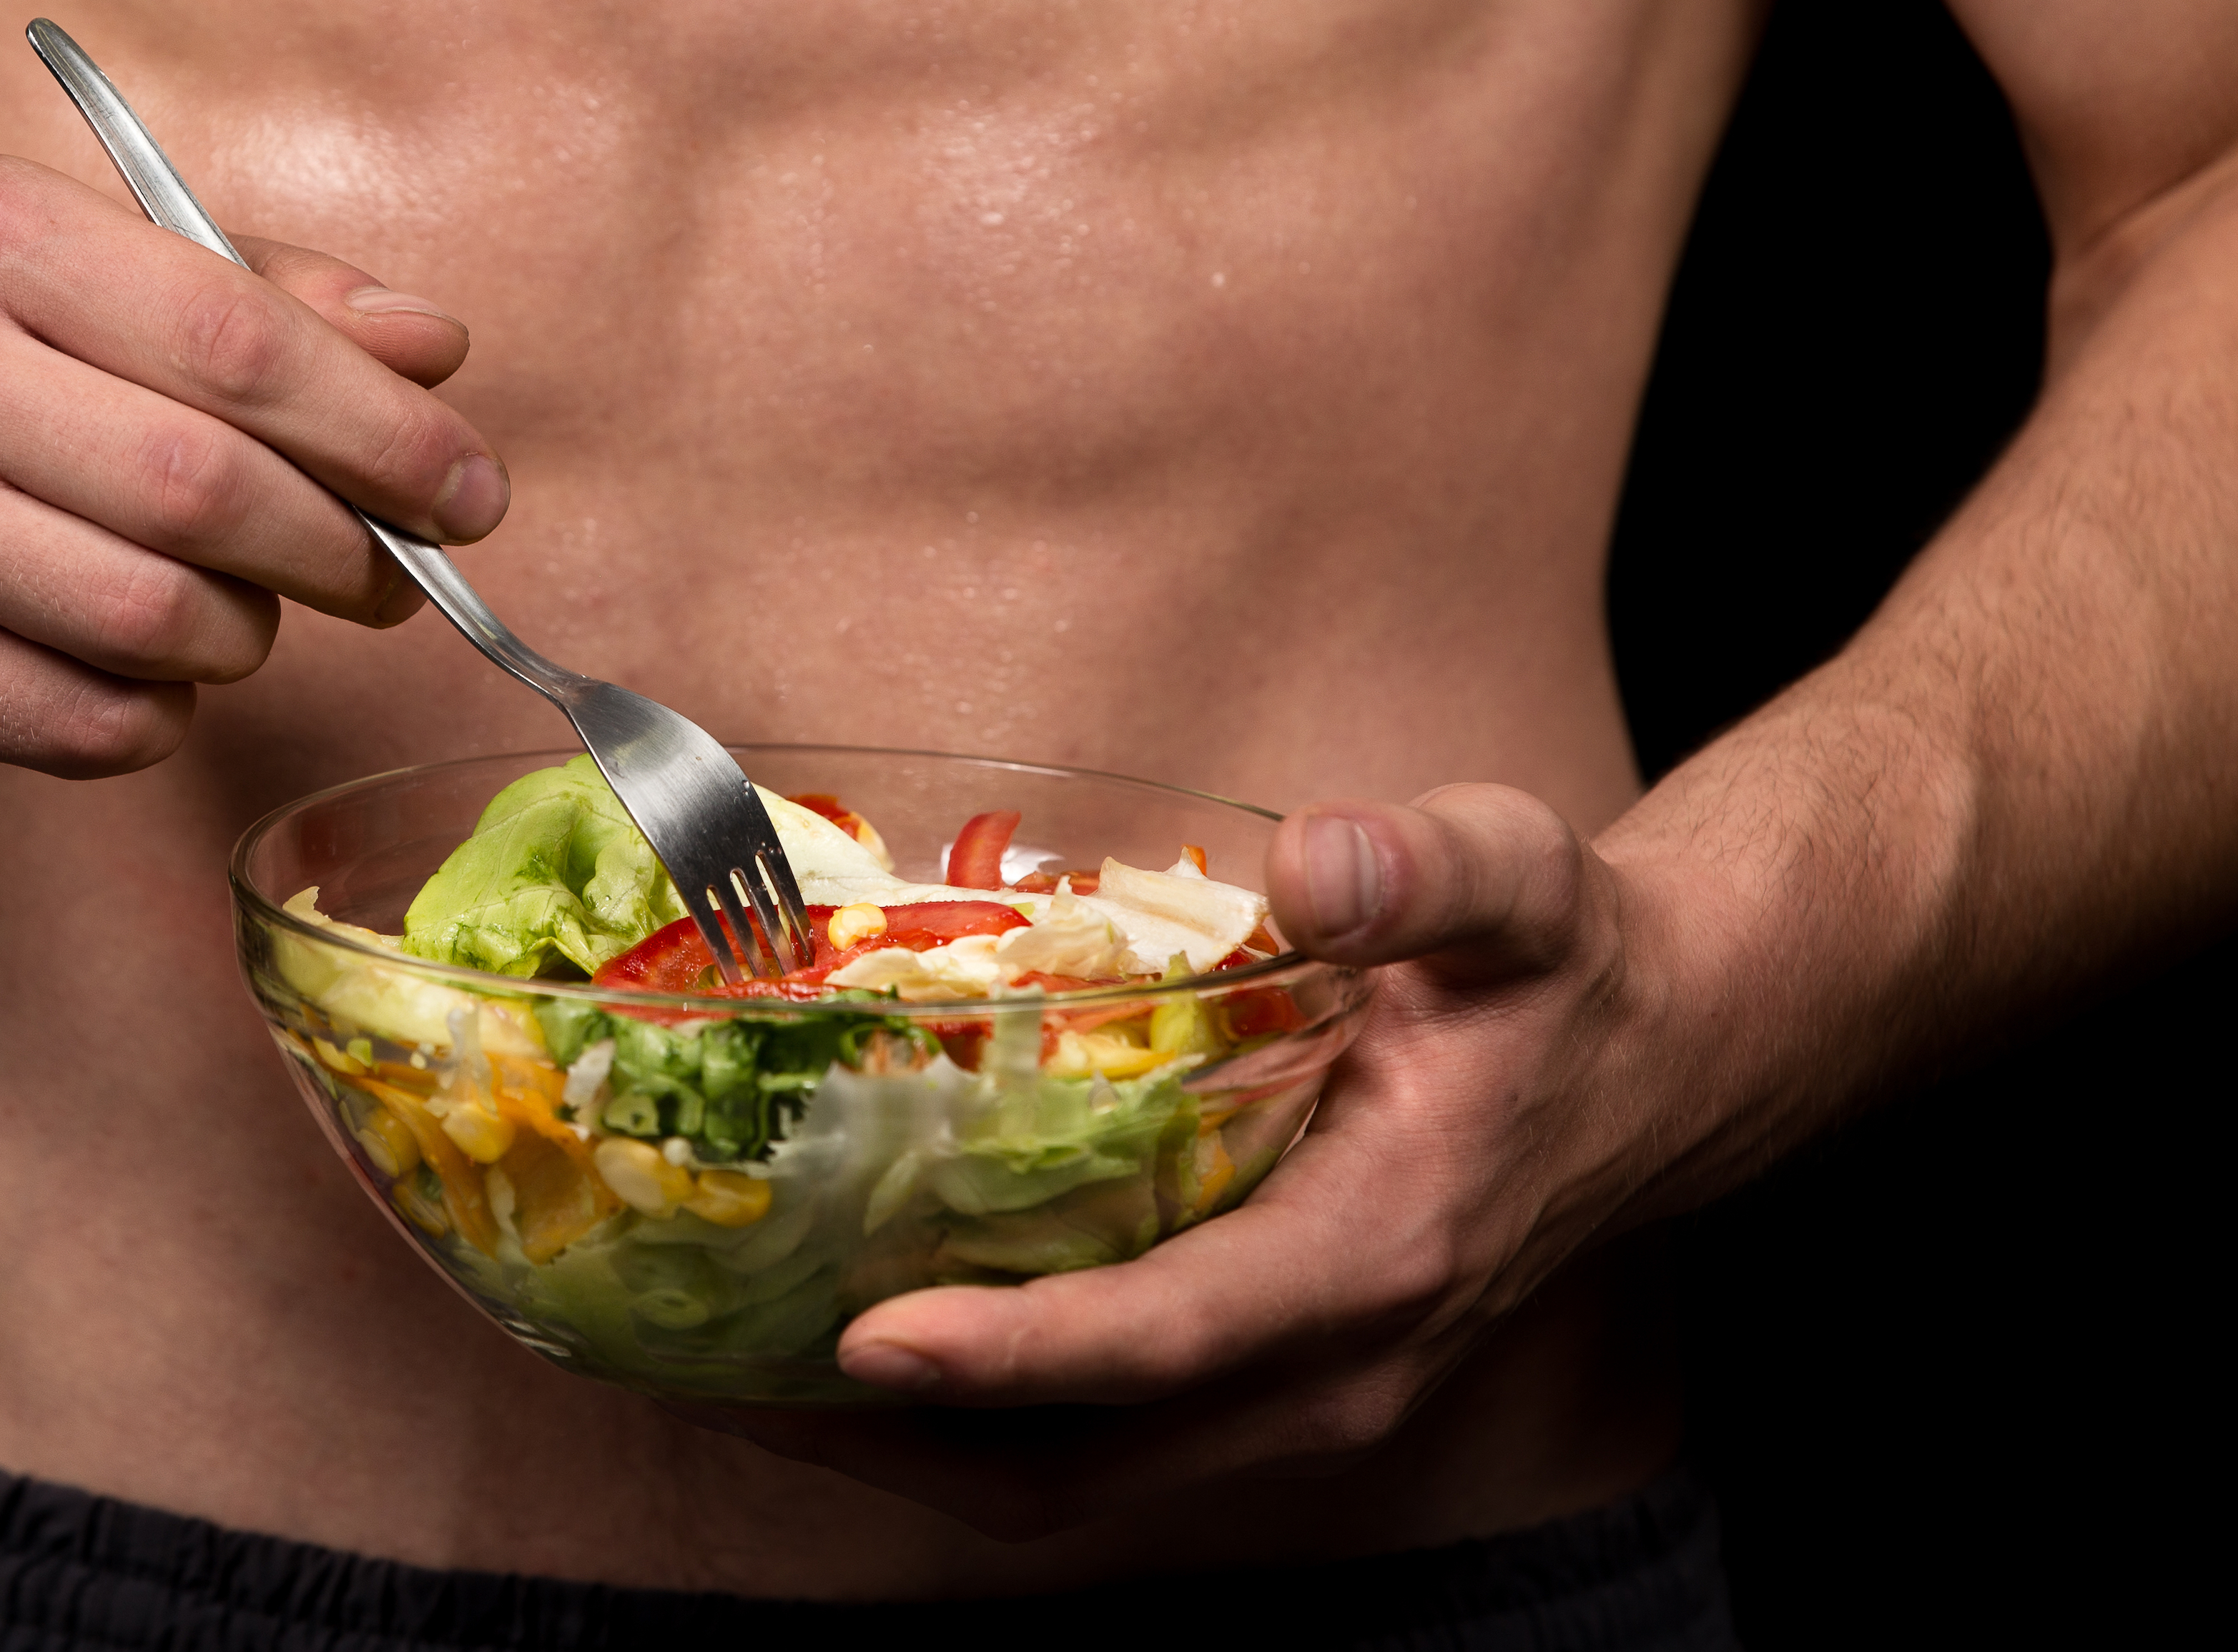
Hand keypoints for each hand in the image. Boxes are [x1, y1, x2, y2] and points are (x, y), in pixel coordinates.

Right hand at [0, 154, 505, 773]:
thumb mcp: (54, 278)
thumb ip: (250, 297)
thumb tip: (434, 345)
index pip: (240, 336)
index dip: (387, 428)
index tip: (472, 487)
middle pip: (211, 486)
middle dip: (341, 549)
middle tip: (390, 577)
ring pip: (158, 619)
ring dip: (239, 637)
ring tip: (232, 617)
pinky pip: (88, 722)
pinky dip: (150, 715)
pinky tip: (126, 672)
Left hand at [689, 784, 1667, 1538]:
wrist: (1644, 1069)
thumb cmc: (1558, 975)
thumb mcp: (1521, 885)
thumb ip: (1430, 866)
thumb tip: (1326, 857)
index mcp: (1376, 1256)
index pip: (1168, 1337)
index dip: (1013, 1351)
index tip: (863, 1339)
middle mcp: (1323, 1369)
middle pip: (1072, 1461)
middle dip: (875, 1435)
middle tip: (693, 1362)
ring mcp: (1282, 1399)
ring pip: (1057, 1480)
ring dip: (880, 1446)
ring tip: (702, 1366)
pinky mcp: (1245, 1386)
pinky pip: (1075, 1445)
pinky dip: (941, 1416)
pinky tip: (818, 1335)